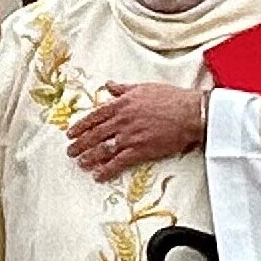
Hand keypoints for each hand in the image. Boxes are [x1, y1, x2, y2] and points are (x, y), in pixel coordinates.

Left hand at [65, 80, 206, 180]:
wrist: (190, 113)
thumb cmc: (171, 98)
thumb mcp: (143, 87)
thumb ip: (123, 88)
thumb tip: (109, 85)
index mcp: (121, 104)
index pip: (94, 116)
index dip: (81, 126)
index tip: (71, 133)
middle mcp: (122, 121)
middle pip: (95, 134)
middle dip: (80, 144)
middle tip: (70, 151)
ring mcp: (129, 136)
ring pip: (103, 149)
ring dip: (89, 157)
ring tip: (80, 163)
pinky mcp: (140, 150)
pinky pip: (118, 162)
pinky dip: (106, 170)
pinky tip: (98, 176)